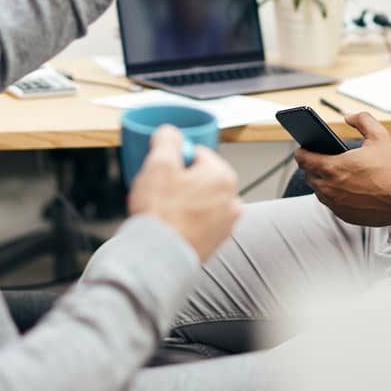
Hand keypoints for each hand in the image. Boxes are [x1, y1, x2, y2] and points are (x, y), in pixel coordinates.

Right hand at [128, 125, 242, 260]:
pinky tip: (172, 225)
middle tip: (161, 191)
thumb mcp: (158, 164)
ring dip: (185, 201)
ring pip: (201, 200)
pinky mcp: (217, 242)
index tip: (164, 171)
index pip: (198, 154)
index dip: (176, 160)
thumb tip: (170, 132)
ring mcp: (226, 223)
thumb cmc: (162, 215)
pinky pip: (201, 221)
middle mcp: (232, 199)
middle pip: (201, 177)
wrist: (158, 257)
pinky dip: (188, 220)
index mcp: (223, 176)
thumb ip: (167, 140)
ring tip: (165, 211)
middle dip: (181, 181)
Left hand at [295, 111, 390, 226]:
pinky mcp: (345, 215)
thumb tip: (348, 117)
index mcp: (332, 167)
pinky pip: (331, 204)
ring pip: (319, 191)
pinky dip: (335, 195)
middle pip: (308, 175)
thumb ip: (362, 119)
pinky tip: (346, 187)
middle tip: (323, 158)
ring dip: (323, 182)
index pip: (302, 159)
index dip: (302, 151)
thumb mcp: (380, 135)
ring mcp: (336, 204)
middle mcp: (329, 188)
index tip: (305, 147)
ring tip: (334, 172)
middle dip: (313, 166)